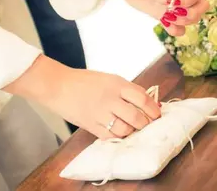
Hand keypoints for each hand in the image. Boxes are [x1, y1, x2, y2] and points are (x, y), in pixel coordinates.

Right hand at [3, 55, 160, 138]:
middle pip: (136, 116)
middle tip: (148, 124)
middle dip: (146, 123)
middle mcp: (110, 98)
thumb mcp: (110, 79)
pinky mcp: (90, 124)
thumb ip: (128, 89)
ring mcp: (99, 112)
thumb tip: (149, 101)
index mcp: (117, 84)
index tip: (158, 114)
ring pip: (124, 129)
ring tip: (134, 129)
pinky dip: (118, 137)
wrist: (58, 85)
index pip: (142, 98)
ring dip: (133, 131)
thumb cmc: (85, 81)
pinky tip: (120, 133)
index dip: (153, 109)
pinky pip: (110, 136)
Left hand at [112, 0, 208, 35]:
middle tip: (176, 15)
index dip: (189, 0)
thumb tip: (169, 2)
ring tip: (167, 18)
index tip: (174, 3)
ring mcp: (176, 7)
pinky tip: (165, 24)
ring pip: (193, 18)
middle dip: (192, 14)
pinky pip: (179, 28)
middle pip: (201, 6)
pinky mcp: (168, 16)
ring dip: (183, 22)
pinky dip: (175, 30)